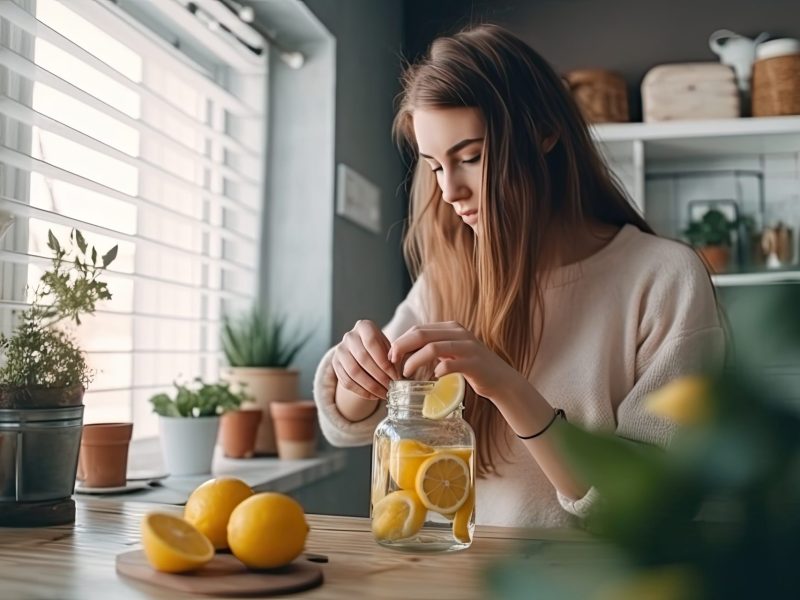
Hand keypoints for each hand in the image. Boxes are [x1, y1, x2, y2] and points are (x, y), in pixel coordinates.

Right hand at [332, 320, 398, 400]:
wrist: (364, 350)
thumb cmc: (381, 348)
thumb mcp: (389, 347)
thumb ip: (394, 356)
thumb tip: (396, 374)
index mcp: (364, 326)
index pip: (372, 343)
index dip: (384, 362)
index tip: (396, 376)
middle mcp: (349, 336)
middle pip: (363, 358)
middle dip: (379, 376)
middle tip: (391, 387)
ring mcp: (340, 351)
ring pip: (353, 372)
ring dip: (371, 386)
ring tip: (384, 393)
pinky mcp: (335, 365)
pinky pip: (346, 382)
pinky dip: (362, 392)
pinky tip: (374, 396)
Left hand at [388, 321, 527, 402]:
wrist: (501, 380)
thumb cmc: (471, 367)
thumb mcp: (452, 351)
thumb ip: (434, 346)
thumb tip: (404, 350)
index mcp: (451, 327)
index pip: (418, 329)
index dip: (401, 341)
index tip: (391, 356)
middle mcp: (459, 333)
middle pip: (421, 335)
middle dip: (402, 348)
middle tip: (392, 363)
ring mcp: (467, 347)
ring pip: (432, 348)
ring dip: (414, 361)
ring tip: (405, 373)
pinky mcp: (474, 363)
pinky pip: (450, 364)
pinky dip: (437, 371)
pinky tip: (433, 378)